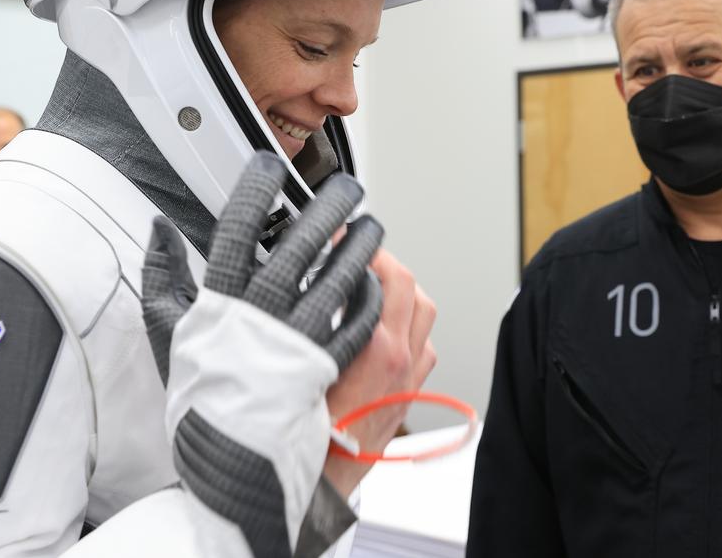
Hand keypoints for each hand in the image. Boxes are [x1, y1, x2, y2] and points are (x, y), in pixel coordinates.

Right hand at [140, 152, 383, 554]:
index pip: (237, 230)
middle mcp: (265, 320)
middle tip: (344, 187)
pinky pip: (368, 321)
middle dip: (329, 205)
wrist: (234, 469)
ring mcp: (306, 343)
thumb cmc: (204, 403)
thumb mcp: (170, 337)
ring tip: (369, 227)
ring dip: (363, 245)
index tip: (268, 169)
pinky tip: (376, 284)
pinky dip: (376, 297)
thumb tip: (158, 231)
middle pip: (304, 243)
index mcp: (222, 307)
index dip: (253, 191)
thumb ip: (161, 279)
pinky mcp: (338, 369)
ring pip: (346, 277)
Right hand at [323, 247, 437, 496]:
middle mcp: (402, 363)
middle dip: (385, 263)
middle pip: (412, 289)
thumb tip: (301, 285)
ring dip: (402, 294)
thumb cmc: (303, 437)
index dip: (363, 248)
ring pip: (424, 317)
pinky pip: (423, 347)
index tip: (341, 236)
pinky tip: (380, 328)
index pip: (388, 276)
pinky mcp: (407, 397)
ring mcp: (409, 380)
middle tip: (356, 254)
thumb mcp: (296, 365)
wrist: (318, 486)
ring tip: (370, 284)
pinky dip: (407, 328)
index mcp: (378, 351)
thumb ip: (305, 322)